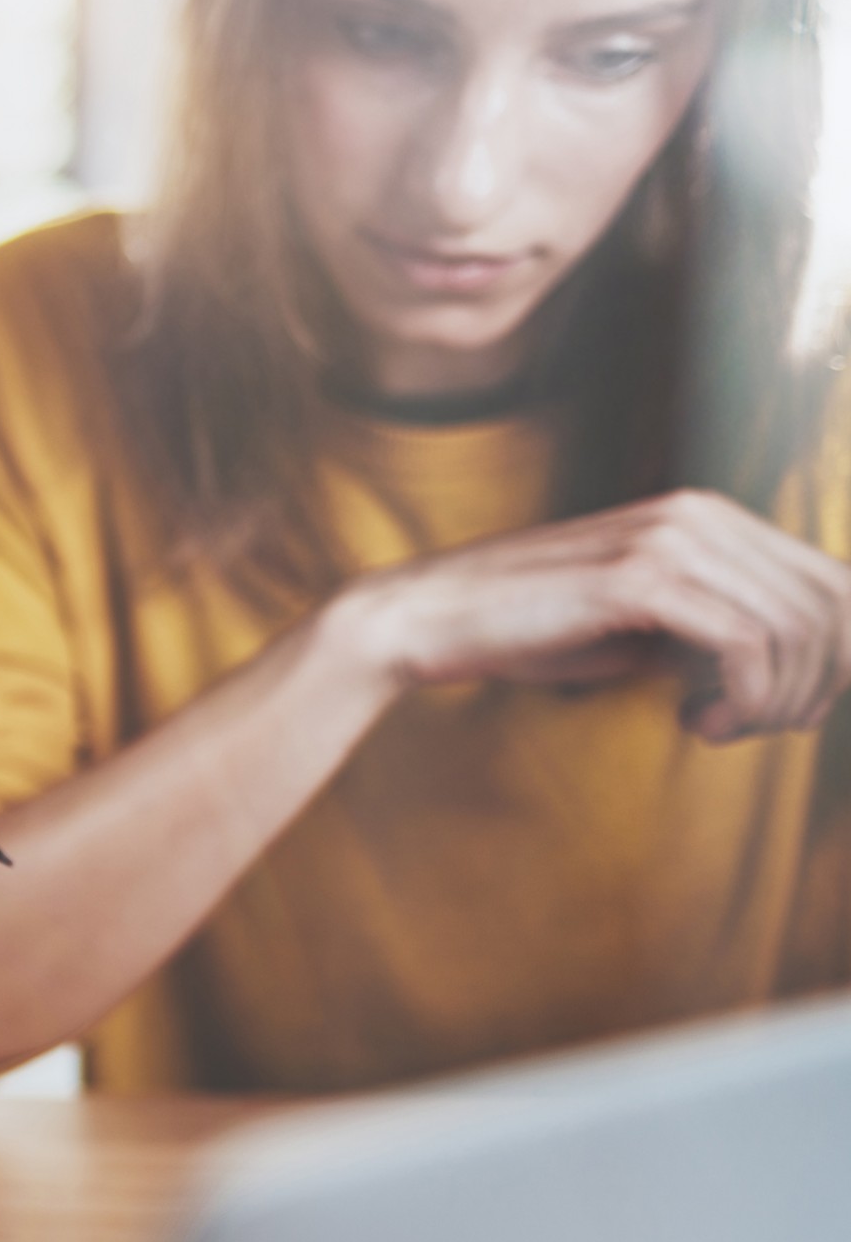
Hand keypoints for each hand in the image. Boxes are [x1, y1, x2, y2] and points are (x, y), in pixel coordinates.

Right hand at [332, 490, 850, 741]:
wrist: (430, 619)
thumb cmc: (530, 629)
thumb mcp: (643, 629)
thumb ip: (715, 633)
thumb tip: (801, 676)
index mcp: (705, 516)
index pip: (830, 581)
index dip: (835, 657)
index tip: (790, 710)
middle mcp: (698, 514)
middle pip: (832, 604)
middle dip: (817, 684)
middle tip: (763, 727)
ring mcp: (670, 540)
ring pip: (797, 629)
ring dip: (778, 701)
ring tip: (723, 728)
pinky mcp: (639, 579)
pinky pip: (745, 646)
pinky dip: (742, 700)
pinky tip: (699, 722)